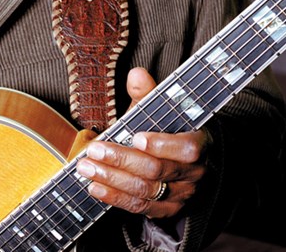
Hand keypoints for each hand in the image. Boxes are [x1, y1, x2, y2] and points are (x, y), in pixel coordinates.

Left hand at [76, 68, 210, 218]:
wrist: (175, 156)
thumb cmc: (164, 127)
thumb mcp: (158, 109)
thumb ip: (147, 93)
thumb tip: (136, 74)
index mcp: (199, 142)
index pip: (187, 148)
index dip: (162, 144)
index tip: (136, 137)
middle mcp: (193, 173)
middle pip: (157, 170)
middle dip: (121, 159)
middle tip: (94, 150)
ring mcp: (180, 195)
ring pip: (145, 190)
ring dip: (112, 178)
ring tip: (86, 167)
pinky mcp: (166, 210)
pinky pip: (139, 207)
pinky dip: (115, 197)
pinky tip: (94, 187)